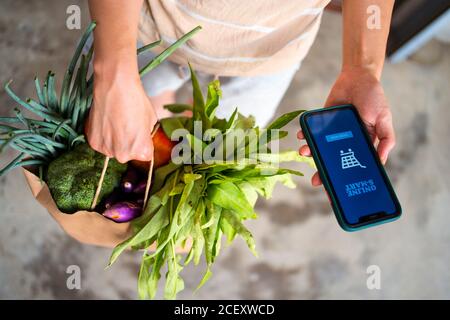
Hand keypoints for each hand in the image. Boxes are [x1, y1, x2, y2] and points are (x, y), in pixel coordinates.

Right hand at [86, 63, 156, 162]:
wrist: (114, 86)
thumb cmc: (135, 100)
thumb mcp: (151, 120)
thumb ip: (146, 135)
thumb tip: (142, 137)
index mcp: (141, 151)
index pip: (145, 155)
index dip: (143, 143)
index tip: (140, 134)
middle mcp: (123, 155)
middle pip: (127, 154)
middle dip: (128, 143)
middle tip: (126, 126)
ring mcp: (106, 150)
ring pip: (113, 149)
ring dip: (114, 140)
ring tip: (115, 122)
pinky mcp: (92, 142)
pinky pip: (101, 142)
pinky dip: (103, 135)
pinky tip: (106, 122)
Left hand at [298, 67, 395, 185]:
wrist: (358, 77)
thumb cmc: (374, 99)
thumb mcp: (384, 119)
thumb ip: (385, 140)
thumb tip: (379, 162)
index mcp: (362, 145)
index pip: (353, 167)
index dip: (345, 180)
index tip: (338, 194)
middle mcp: (345, 142)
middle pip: (332, 163)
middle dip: (324, 173)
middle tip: (316, 182)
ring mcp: (331, 133)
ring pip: (319, 149)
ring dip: (310, 153)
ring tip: (305, 154)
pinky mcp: (321, 122)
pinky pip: (311, 132)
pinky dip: (304, 135)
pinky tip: (301, 137)